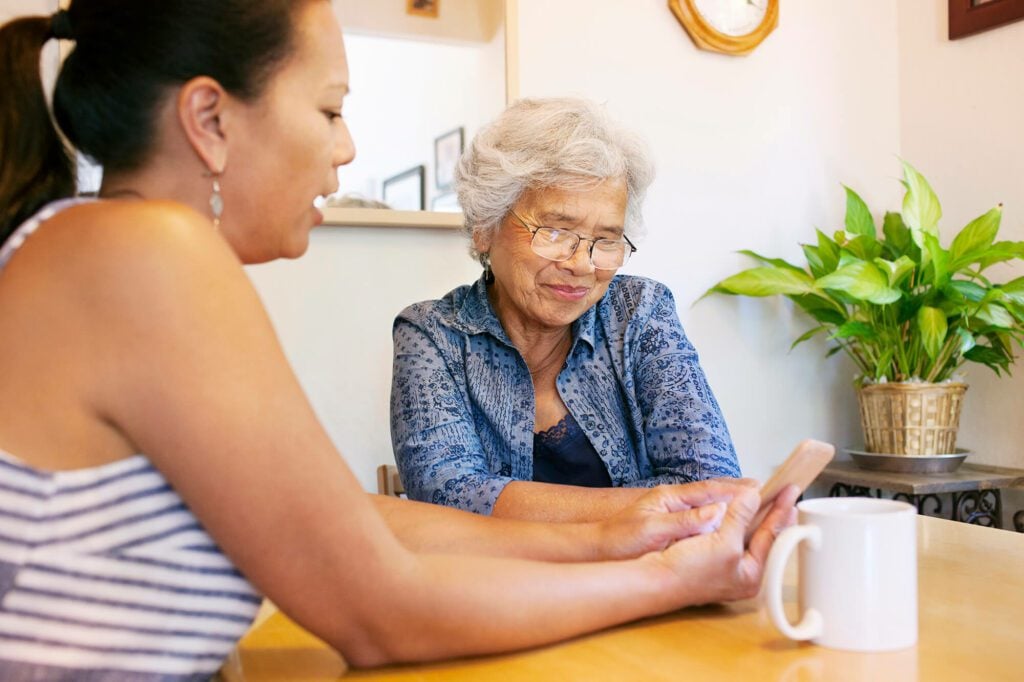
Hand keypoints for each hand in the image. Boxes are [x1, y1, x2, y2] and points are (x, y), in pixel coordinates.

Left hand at [595, 478, 760, 560]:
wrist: (599, 548)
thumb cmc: (619, 538)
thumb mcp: (651, 529)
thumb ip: (683, 520)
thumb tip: (717, 512)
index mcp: (670, 497)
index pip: (709, 489)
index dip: (735, 489)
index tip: (758, 487)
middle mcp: (674, 501)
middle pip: (713, 494)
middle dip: (739, 493)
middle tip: (766, 491)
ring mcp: (673, 512)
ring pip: (709, 506)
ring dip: (731, 505)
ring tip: (756, 506)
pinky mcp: (672, 525)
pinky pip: (702, 519)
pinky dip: (719, 519)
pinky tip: (729, 526)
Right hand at [651, 483, 799, 605]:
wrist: (654, 580)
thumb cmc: (688, 571)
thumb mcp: (723, 542)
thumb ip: (740, 517)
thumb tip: (753, 495)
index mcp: (751, 576)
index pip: (772, 537)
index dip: (780, 511)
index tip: (790, 492)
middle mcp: (741, 574)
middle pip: (762, 537)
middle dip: (770, 515)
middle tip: (784, 494)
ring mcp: (725, 568)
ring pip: (744, 535)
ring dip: (751, 515)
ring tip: (764, 497)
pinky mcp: (708, 560)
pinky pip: (727, 534)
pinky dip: (733, 519)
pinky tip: (735, 509)